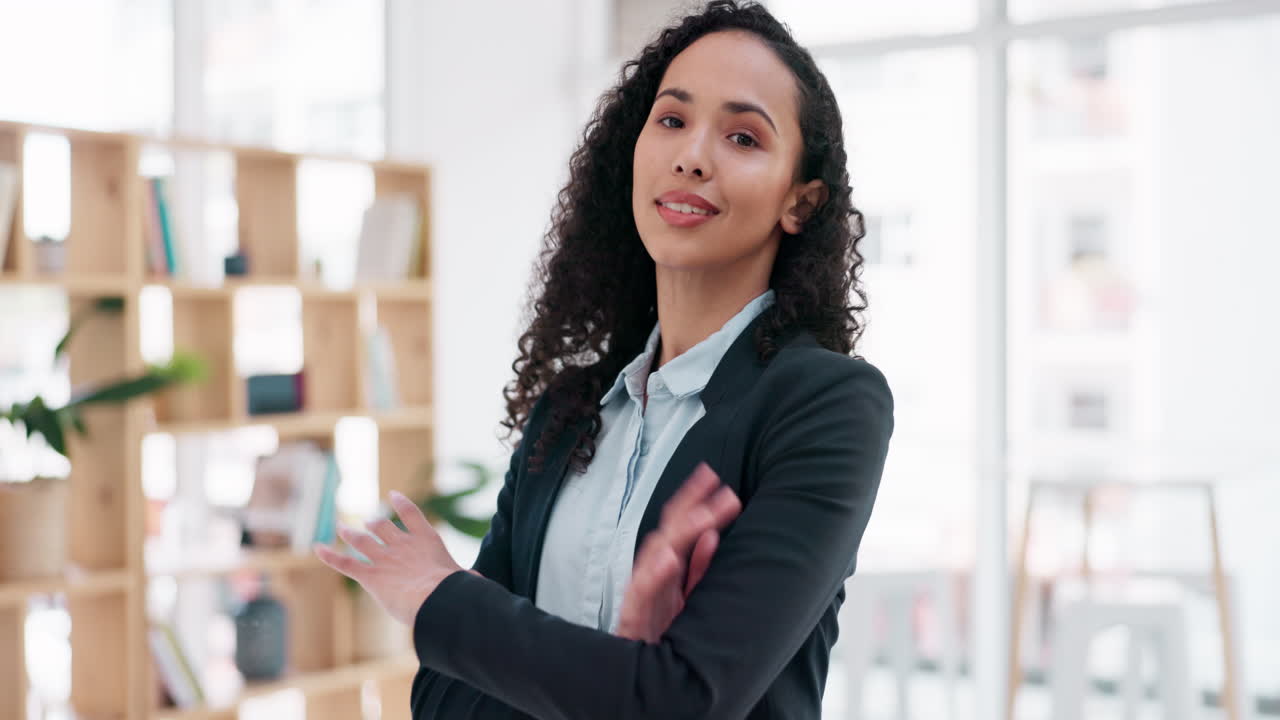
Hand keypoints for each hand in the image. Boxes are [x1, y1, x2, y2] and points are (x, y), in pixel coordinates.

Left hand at [313, 490, 472, 626]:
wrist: (435, 596)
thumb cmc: (455, 589)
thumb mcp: (466, 580)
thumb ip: (468, 579)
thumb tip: (479, 584)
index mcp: (426, 540)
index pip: (411, 514)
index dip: (401, 503)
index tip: (393, 494)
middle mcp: (402, 544)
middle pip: (382, 526)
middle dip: (373, 524)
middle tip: (368, 523)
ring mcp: (383, 557)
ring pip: (362, 541)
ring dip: (350, 533)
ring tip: (341, 527)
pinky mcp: (369, 575)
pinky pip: (345, 563)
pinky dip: (330, 555)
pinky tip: (317, 548)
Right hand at [616, 463, 741, 642]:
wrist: (636, 682)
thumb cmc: (658, 637)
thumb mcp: (683, 600)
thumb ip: (697, 569)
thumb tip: (714, 536)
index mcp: (665, 571)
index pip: (678, 527)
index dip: (694, 500)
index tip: (713, 478)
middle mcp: (652, 576)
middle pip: (669, 532)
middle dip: (691, 506)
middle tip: (716, 485)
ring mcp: (642, 595)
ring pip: (657, 556)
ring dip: (680, 534)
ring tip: (703, 517)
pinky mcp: (633, 618)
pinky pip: (644, 594)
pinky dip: (655, 575)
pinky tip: (669, 559)